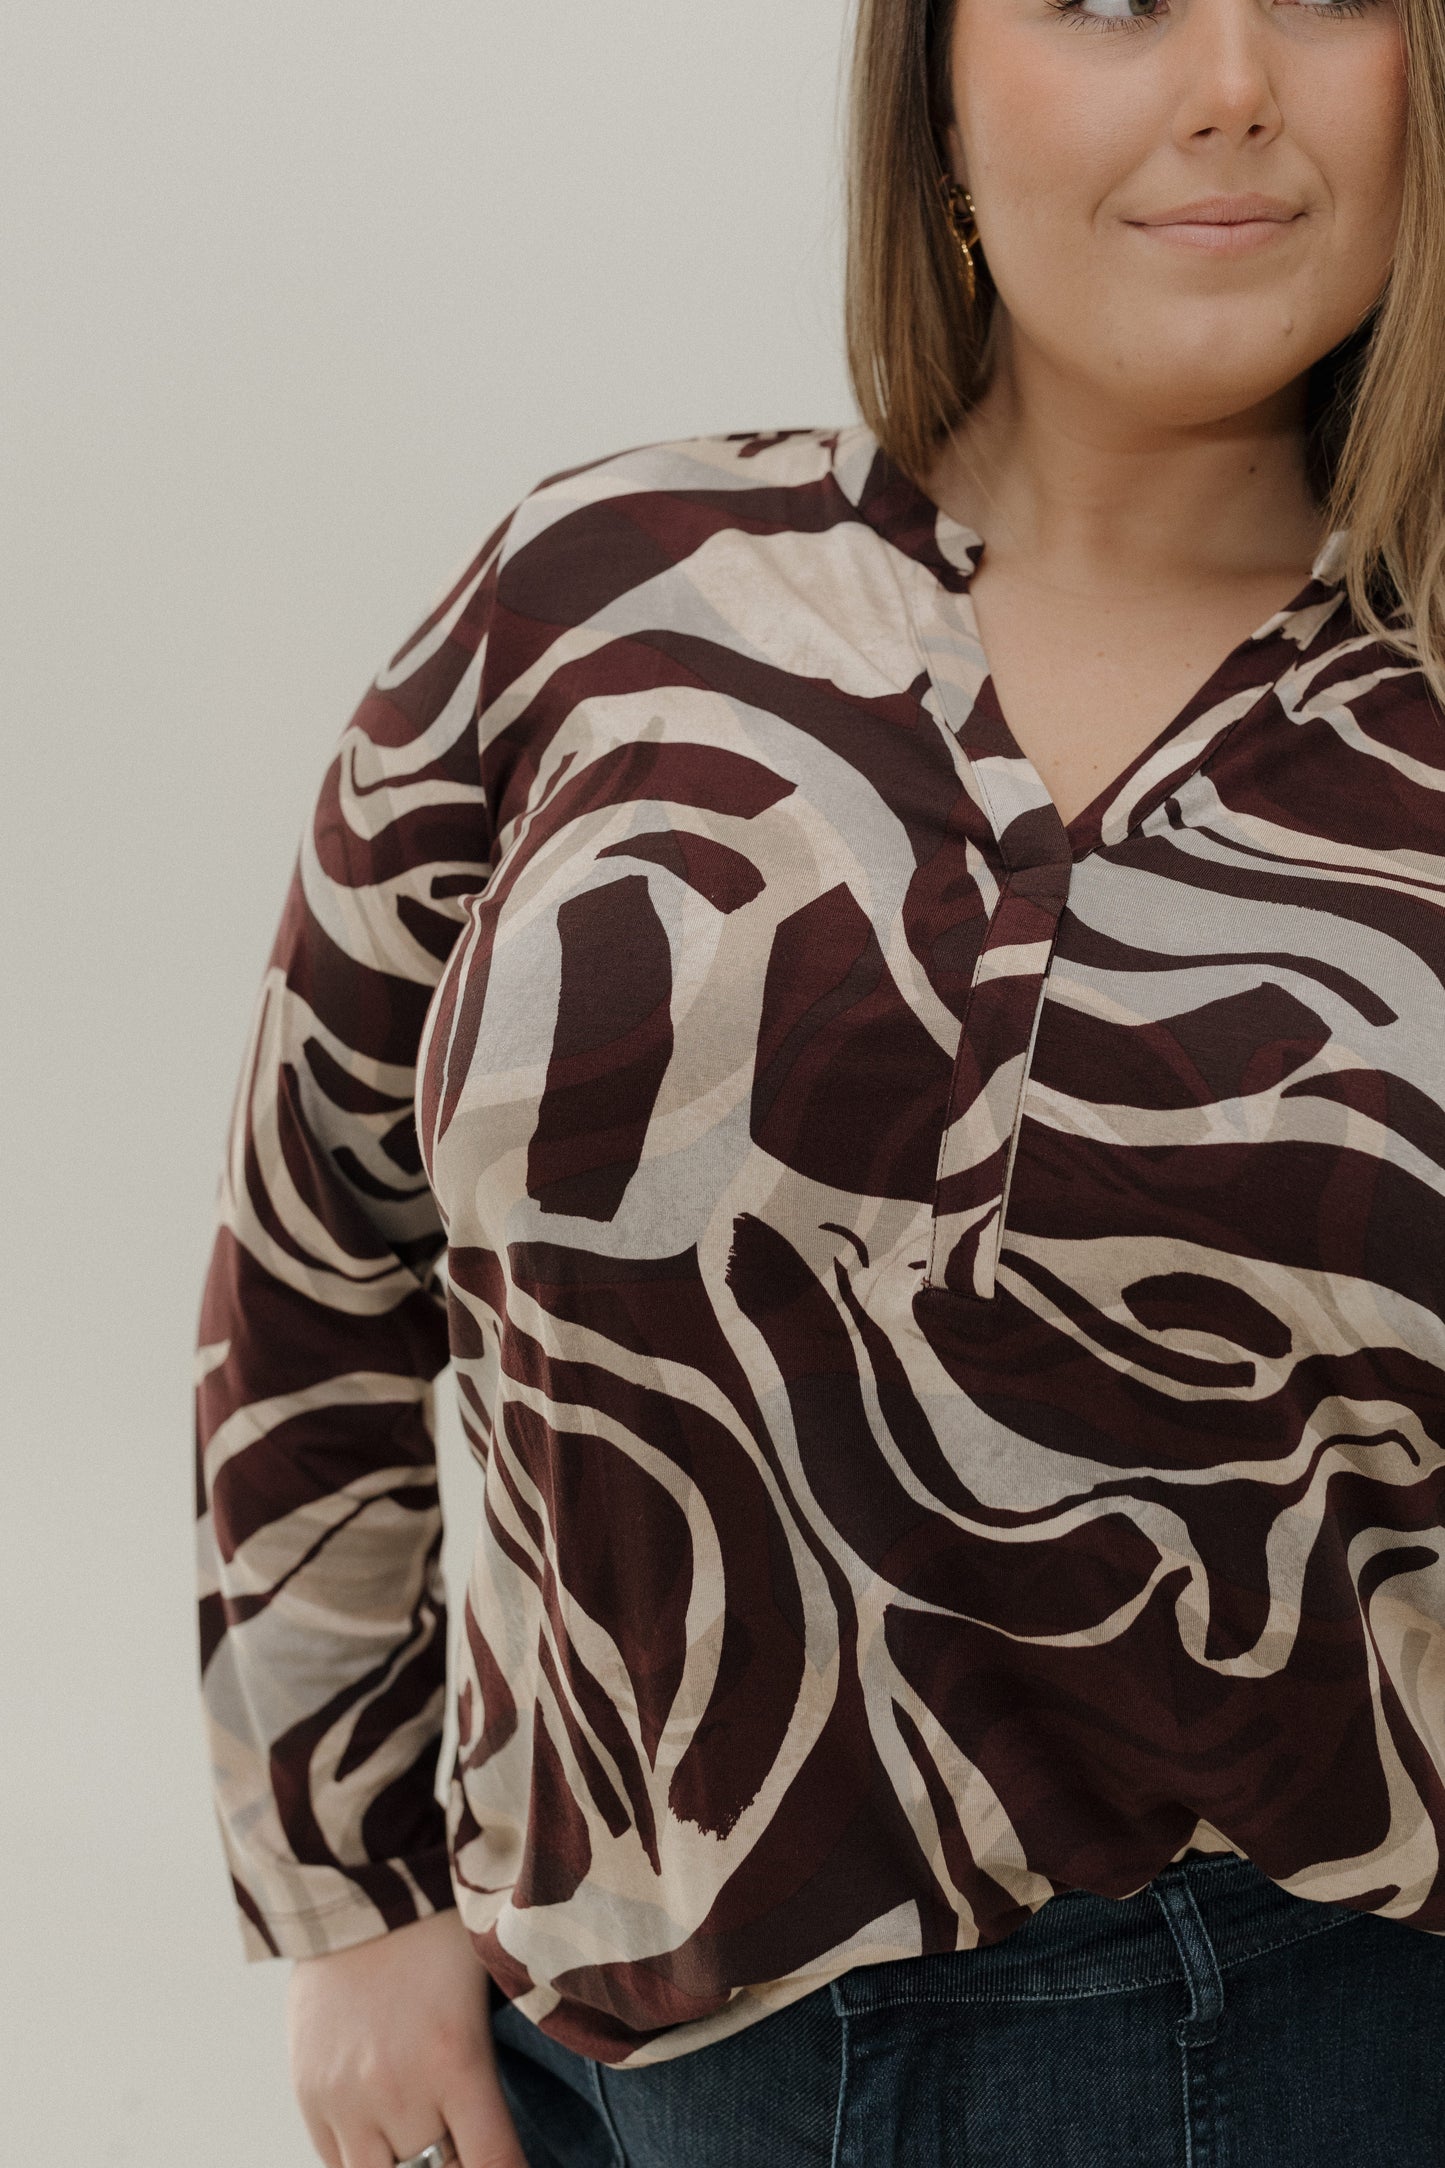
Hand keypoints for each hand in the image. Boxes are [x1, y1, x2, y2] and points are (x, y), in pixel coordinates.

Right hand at [288, 1907, 529, 2167]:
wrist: (359, 1885)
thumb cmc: (437, 1932)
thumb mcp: (484, 1990)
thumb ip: (489, 2068)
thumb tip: (495, 2134)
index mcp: (457, 2060)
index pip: (492, 2164)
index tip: (511, 2167)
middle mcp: (398, 2090)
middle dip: (456, 2164)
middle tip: (465, 2139)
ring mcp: (347, 2096)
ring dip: (405, 2164)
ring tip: (424, 2130)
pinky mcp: (309, 2092)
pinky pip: (336, 2162)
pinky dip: (365, 2156)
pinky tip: (385, 2130)